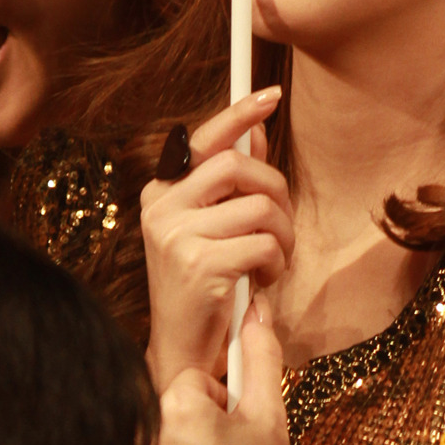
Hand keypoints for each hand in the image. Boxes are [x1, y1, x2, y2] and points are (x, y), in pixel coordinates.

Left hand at [131, 298, 364, 444]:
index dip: (217, 403)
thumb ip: (260, 352)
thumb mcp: (268, 411)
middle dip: (192, 421)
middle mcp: (148, 437)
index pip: (193, 381)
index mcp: (179, 406)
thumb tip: (255, 307)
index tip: (229, 429)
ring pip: (153, 436)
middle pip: (168, 405)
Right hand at [141, 87, 293, 390]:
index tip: (271, 94)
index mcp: (162, 192)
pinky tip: (260, 282)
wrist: (183, 351)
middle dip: (277, 189)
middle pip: (238, 166)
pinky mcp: (199, 265)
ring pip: (260, 207)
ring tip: (271, 261)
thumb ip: (234, 182)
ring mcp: (176, 236)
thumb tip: (257, 132)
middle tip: (281, 225)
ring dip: (282, 236)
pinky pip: (263, 244)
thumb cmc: (205, 285)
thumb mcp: (216, 227)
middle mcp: (161, 207)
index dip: (240, 114)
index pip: (204, 140)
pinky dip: (276, 264)